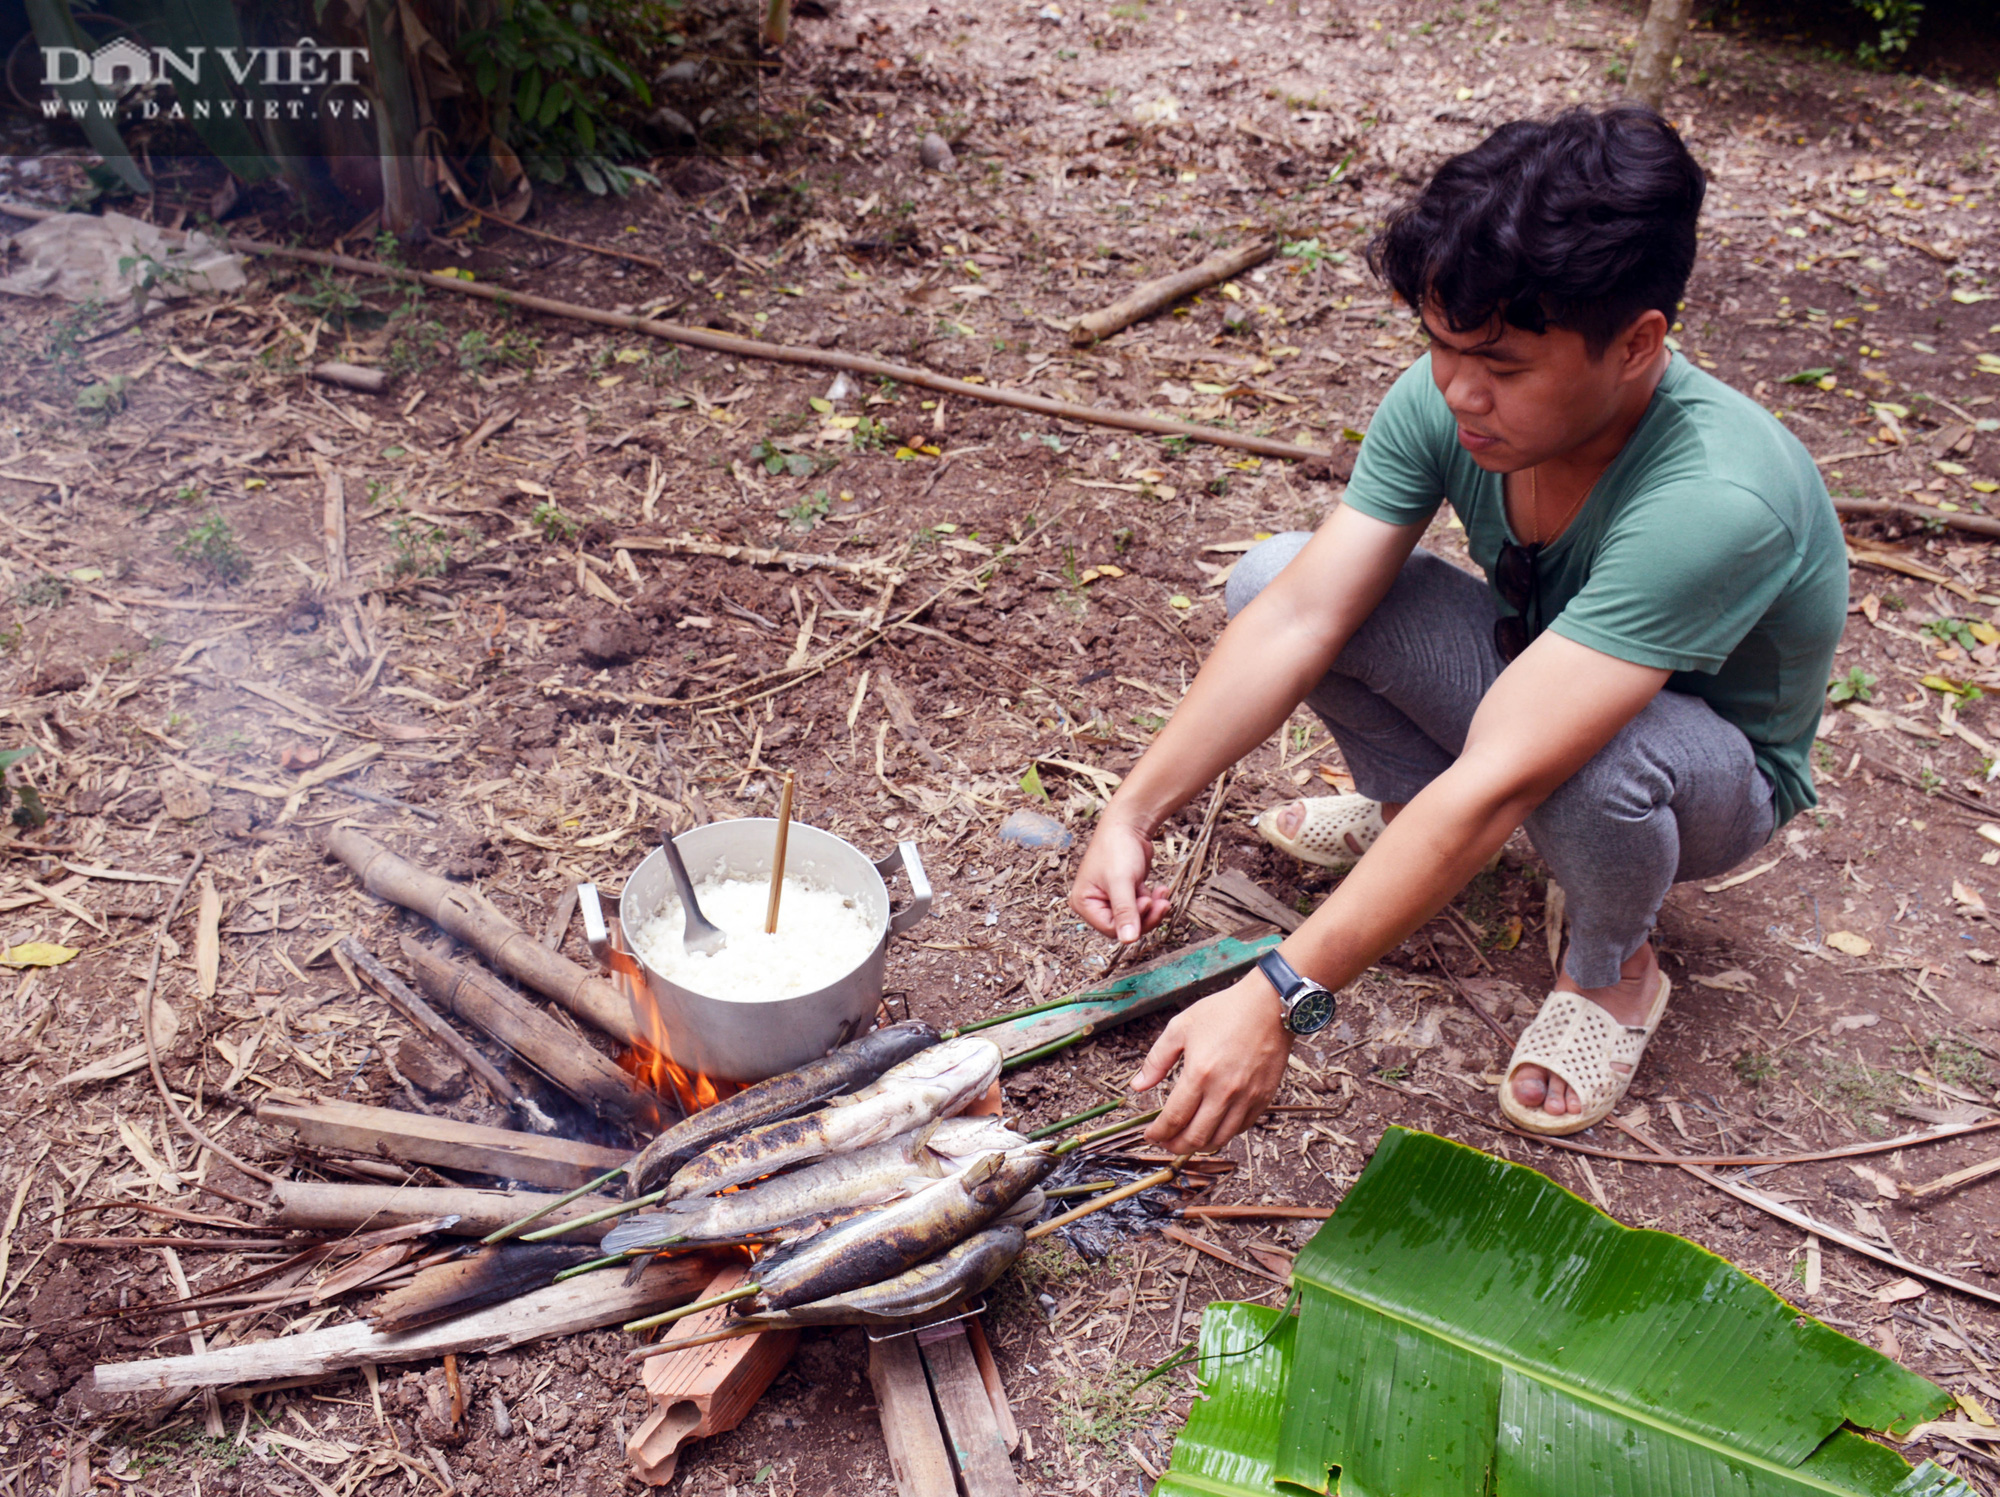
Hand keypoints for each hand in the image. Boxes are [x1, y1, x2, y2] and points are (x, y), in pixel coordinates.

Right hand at [1069, 815, 1171, 943]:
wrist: (1129, 823)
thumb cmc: (1117, 848)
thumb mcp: (1121, 882)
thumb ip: (1125, 911)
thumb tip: (1128, 940)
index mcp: (1084, 903)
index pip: (1110, 928)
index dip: (1132, 922)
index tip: (1147, 904)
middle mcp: (1094, 903)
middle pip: (1124, 925)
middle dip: (1145, 916)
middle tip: (1161, 904)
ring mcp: (1110, 898)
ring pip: (1135, 917)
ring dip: (1152, 908)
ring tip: (1162, 895)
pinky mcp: (1125, 892)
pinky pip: (1140, 906)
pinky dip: (1153, 901)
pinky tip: (1161, 890)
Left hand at [1130, 975, 1292, 1153]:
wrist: (1269, 1005)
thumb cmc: (1224, 1012)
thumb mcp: (1180, 1028)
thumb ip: (1156, 1060)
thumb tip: (1138, 1086)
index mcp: (1199, 1074)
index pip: (1174, 1118)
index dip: (1158, 1133)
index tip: (1149, 1135)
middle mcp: (1224, 1092)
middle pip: (1195, 1137)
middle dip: (1175, 1146)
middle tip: (1165, 1142)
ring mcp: (1246, 1098)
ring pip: (1219, 1139)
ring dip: (1198, 1145)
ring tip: (1186, 1139)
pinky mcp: (1263, 1099)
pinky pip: (1240, 1128)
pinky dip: (1223, 1134)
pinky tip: (1212, 1126)